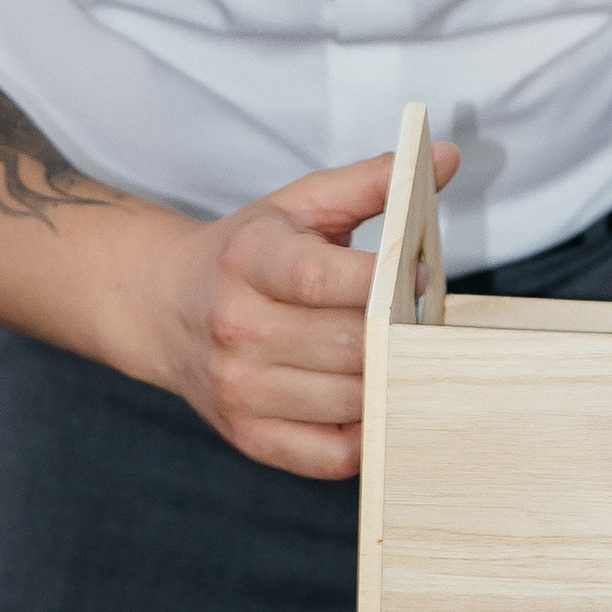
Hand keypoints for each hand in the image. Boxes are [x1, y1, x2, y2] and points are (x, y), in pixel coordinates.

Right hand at [130, 139, 458, 481]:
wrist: (165, 306)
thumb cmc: (247, 252)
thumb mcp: (298, 203)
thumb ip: (371, 181)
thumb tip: (445, 157)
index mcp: (246, 260)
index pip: (320, 279)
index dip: (384, 281)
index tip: (419, 274)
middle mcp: (234, 328)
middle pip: (348, 346)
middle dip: (399, 334)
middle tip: (421, 319)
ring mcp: (239, 390)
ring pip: (350, 401)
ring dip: (391, 380)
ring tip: (402, 354)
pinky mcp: (251, 437)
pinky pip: (333, 455)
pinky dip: (367, 431)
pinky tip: (372, 398)